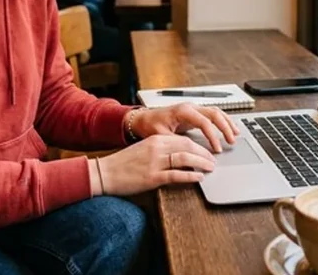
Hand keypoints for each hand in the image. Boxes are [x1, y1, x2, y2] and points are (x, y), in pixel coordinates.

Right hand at [95, 134, 215, 196]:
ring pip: (185, 158)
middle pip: (188, 146)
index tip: (207, 151)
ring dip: (201, 163)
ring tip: (210, 168)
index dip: (199, 146)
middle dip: (204, 153)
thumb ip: (161, 149)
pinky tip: (199, 178)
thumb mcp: (143, 150)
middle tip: (213, 160)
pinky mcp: (152, 177)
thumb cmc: (123, 163)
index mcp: (155, 140)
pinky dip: (191, 175)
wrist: (104, 173)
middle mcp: (156, 148)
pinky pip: (176, 174)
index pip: (183, 139)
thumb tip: (180, 155)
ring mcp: (155, 162)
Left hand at [131, 104, 238, 152]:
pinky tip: (228, 129)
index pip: (204, 122)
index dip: (212, 136)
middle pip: (214, 113)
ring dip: (227, 122)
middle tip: (232, 141)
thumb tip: (190, 153)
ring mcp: (193, 108)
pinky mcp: (194, 113)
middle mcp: (190, 107)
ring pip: (216, 112)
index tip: (217, 149)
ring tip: (236, 134)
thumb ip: (176, 143)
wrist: (143, 119)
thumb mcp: (161, 136)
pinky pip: (212, 114)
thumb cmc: (150, 125)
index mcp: (182, 111)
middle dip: (225, 127)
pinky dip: (222, 121)